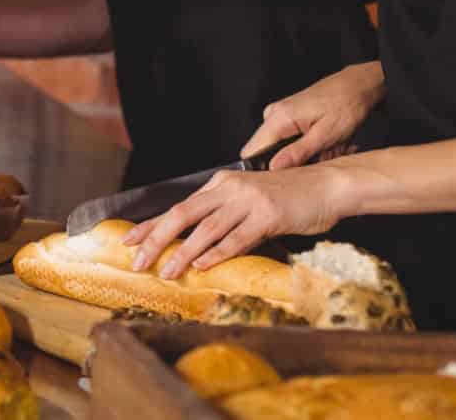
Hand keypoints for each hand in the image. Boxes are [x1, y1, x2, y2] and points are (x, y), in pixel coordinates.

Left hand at [122, 165, 348, 277]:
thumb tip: (196, 244)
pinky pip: (237, 237)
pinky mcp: (269, 215)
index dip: (150, 225)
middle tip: (138, 261)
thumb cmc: (289, 197)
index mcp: (221, 184)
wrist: (327, 185)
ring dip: (183, 253)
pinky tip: (203, 265)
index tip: (128, 241)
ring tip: (166, 271)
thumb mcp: (249, 201)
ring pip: (206, 229)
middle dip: (156, 239)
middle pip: (182, 215)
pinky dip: (218, 253)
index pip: (178, 207)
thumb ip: (224, 216)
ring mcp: (249, 201)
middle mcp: (229, 189)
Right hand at [241, 62, 384, 170]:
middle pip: (264, 151)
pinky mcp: (286, 116)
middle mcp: (273, 114)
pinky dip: (303, 147)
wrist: (356, 86)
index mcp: (279, 117)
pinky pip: (285, 140)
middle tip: (317, 161)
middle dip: (288, 163)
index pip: (252, 150)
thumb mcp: (326, 135)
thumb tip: (273, 168)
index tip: (280, 181)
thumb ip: (298, 153)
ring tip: (324, 150)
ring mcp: (278, 114)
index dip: (261, 169)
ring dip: (299, 156)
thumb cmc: (346, 106)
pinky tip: (321, 144)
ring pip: (277, 147)